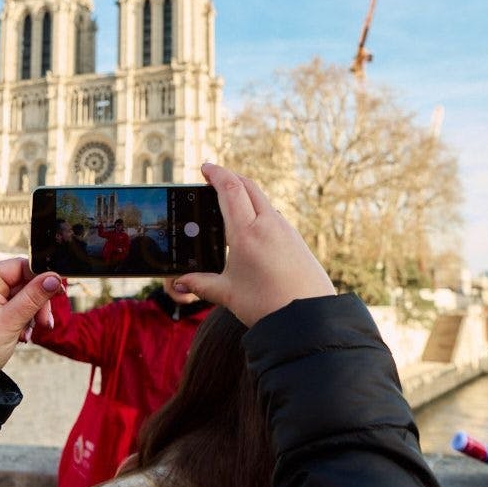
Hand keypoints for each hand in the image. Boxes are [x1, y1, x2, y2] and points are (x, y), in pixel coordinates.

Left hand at [0, 258, 57, 391]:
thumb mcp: (11, 322)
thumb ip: (33, 297)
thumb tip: (54, 277)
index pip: (19, 266)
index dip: (40, 277)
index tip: (57, 291)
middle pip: (23, 281)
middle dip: (37, 302)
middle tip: (46, 323)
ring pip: (21, 296)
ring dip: (32, 314)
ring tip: (30, 334)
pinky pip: (14, 307)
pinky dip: (23, 320)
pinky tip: (23, 336)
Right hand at [173, 163, 333, 326]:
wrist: (308, 318)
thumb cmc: (267, 305)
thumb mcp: (227, 294)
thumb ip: (200, 284)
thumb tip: (179, 282)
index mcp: (246, 232)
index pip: (230, 189)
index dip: (217, 174)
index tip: (205, 168)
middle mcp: (268, 224)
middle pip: (248, 186)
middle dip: (230, 177)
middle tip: (214, 177)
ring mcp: (285, 230)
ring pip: (263, 200)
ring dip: (246, 193)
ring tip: (230, 202)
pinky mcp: (296, 240)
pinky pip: (274, 215)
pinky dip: (259, 210)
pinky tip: (252, 226)